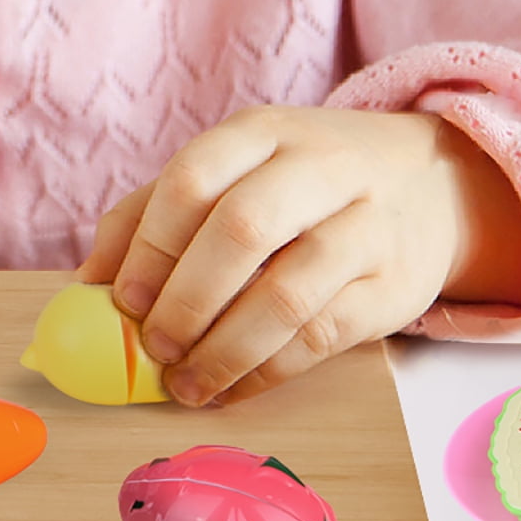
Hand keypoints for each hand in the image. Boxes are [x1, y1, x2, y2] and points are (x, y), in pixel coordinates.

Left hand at [75, 105, 520, 406]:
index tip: (123, 299)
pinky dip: (266, 373)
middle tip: (153, 347)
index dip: (151, 244)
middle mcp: (319, 168)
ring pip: (285, 296)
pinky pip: (321, 338)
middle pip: (241, 231)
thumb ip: (155, 212)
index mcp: (263, 133)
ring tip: (185, 384)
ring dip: (223, 351)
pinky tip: (232, 388)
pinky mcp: (393, 287)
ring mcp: (364, 226)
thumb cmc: (304, 181)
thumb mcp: (235, 168)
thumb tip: (88, 282)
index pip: (195, 177)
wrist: (431, 182)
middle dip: (186, 300)